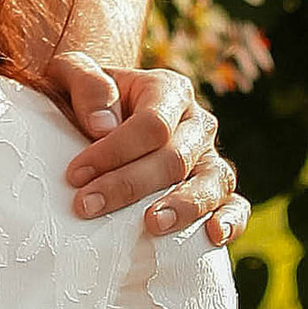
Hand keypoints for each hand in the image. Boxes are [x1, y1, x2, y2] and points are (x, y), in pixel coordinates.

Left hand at [44, 54, 244, 244]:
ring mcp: (210, 158)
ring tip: (152, 226)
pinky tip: (213, 235)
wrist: (102, 118)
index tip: (74, 175)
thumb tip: (102, 126)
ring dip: (183, 206)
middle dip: (129, 185)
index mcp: (168, 90)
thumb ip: (85, 83)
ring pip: (212, 182)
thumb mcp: (71, 74)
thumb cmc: (86, 99)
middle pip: (175, 158)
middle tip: (87, 206)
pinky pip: (236, 205)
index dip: (114, 152)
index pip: (152, 124)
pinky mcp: (217, 190)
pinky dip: (231, 220)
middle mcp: (196, 124)